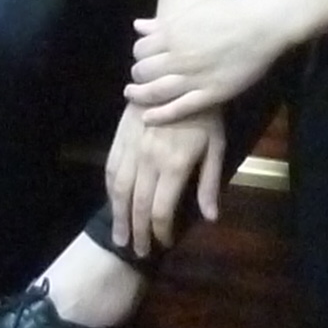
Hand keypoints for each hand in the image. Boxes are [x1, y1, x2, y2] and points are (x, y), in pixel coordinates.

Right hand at [103, 105, 229, 258]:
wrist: (176, 76)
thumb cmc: (204, 113)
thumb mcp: (216, 146)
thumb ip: (209, 183)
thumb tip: (211, 217)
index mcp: (174, 165)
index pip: (160, 210)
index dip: (161, 231)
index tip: (164, 243)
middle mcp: (148, 160)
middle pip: (138, 205)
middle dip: (137, 232)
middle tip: (138, 251)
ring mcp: (131, 148)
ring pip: (119, 190)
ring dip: (118, 217)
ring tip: (119, 237)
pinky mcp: (120, 137)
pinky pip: (110, 169)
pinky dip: (110, 191)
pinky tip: (113, 203)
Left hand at [126, 0, 287, 119]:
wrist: (262, 24)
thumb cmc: (231, 12)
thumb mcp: (194, 12)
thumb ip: (165, 23)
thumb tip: (138, 26)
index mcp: (174, 33)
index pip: (140, 49)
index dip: (139, 55)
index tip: (144, 57)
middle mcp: (179, 56)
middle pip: (143, 71)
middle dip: (139, 74)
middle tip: (141, 77)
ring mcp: (194, 77)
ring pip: (155, 91)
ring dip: (140, 95)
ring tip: (134, 95)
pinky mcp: (211, 94)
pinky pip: (178, 108)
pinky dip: (159, 115)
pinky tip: (147, 118)